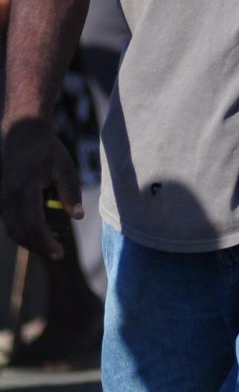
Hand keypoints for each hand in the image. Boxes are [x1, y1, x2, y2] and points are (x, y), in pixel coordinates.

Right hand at [0, 119, 82, 258]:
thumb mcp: (65, 167)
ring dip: (30, 243)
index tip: (60, 253)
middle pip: (20, 233)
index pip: (33, 224)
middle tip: (58, 254)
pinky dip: (23, 234)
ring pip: (12, 231)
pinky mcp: (3, 201)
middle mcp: (9, 198)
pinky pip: (10, 224)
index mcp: (25, 190)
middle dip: (38, 247)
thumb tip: (78, 217)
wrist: (23, 137)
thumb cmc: (48, 152)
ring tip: (51, 247)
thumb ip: (71, 192)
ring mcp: (3, 200)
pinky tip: (39, 236)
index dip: (46, 242)